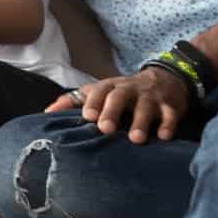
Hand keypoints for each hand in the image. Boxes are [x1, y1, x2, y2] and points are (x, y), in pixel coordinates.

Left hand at [44, 67, 187, 142]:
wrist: (166, 78)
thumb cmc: (124, 92)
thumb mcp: (101, 91)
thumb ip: (75, 100)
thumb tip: (47, 112)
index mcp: (110, 87)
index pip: (99, 91)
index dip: (92, 102)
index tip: (87, 117)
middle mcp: (130, 90)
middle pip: (120, 96)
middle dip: (112, 111)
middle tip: (106, 128)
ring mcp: (151, 98)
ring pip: (145, 106)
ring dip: (141, 121)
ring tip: (136, 139)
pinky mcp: (170, 106)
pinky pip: (170, 115)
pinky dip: (168, 125)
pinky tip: (164, 137)